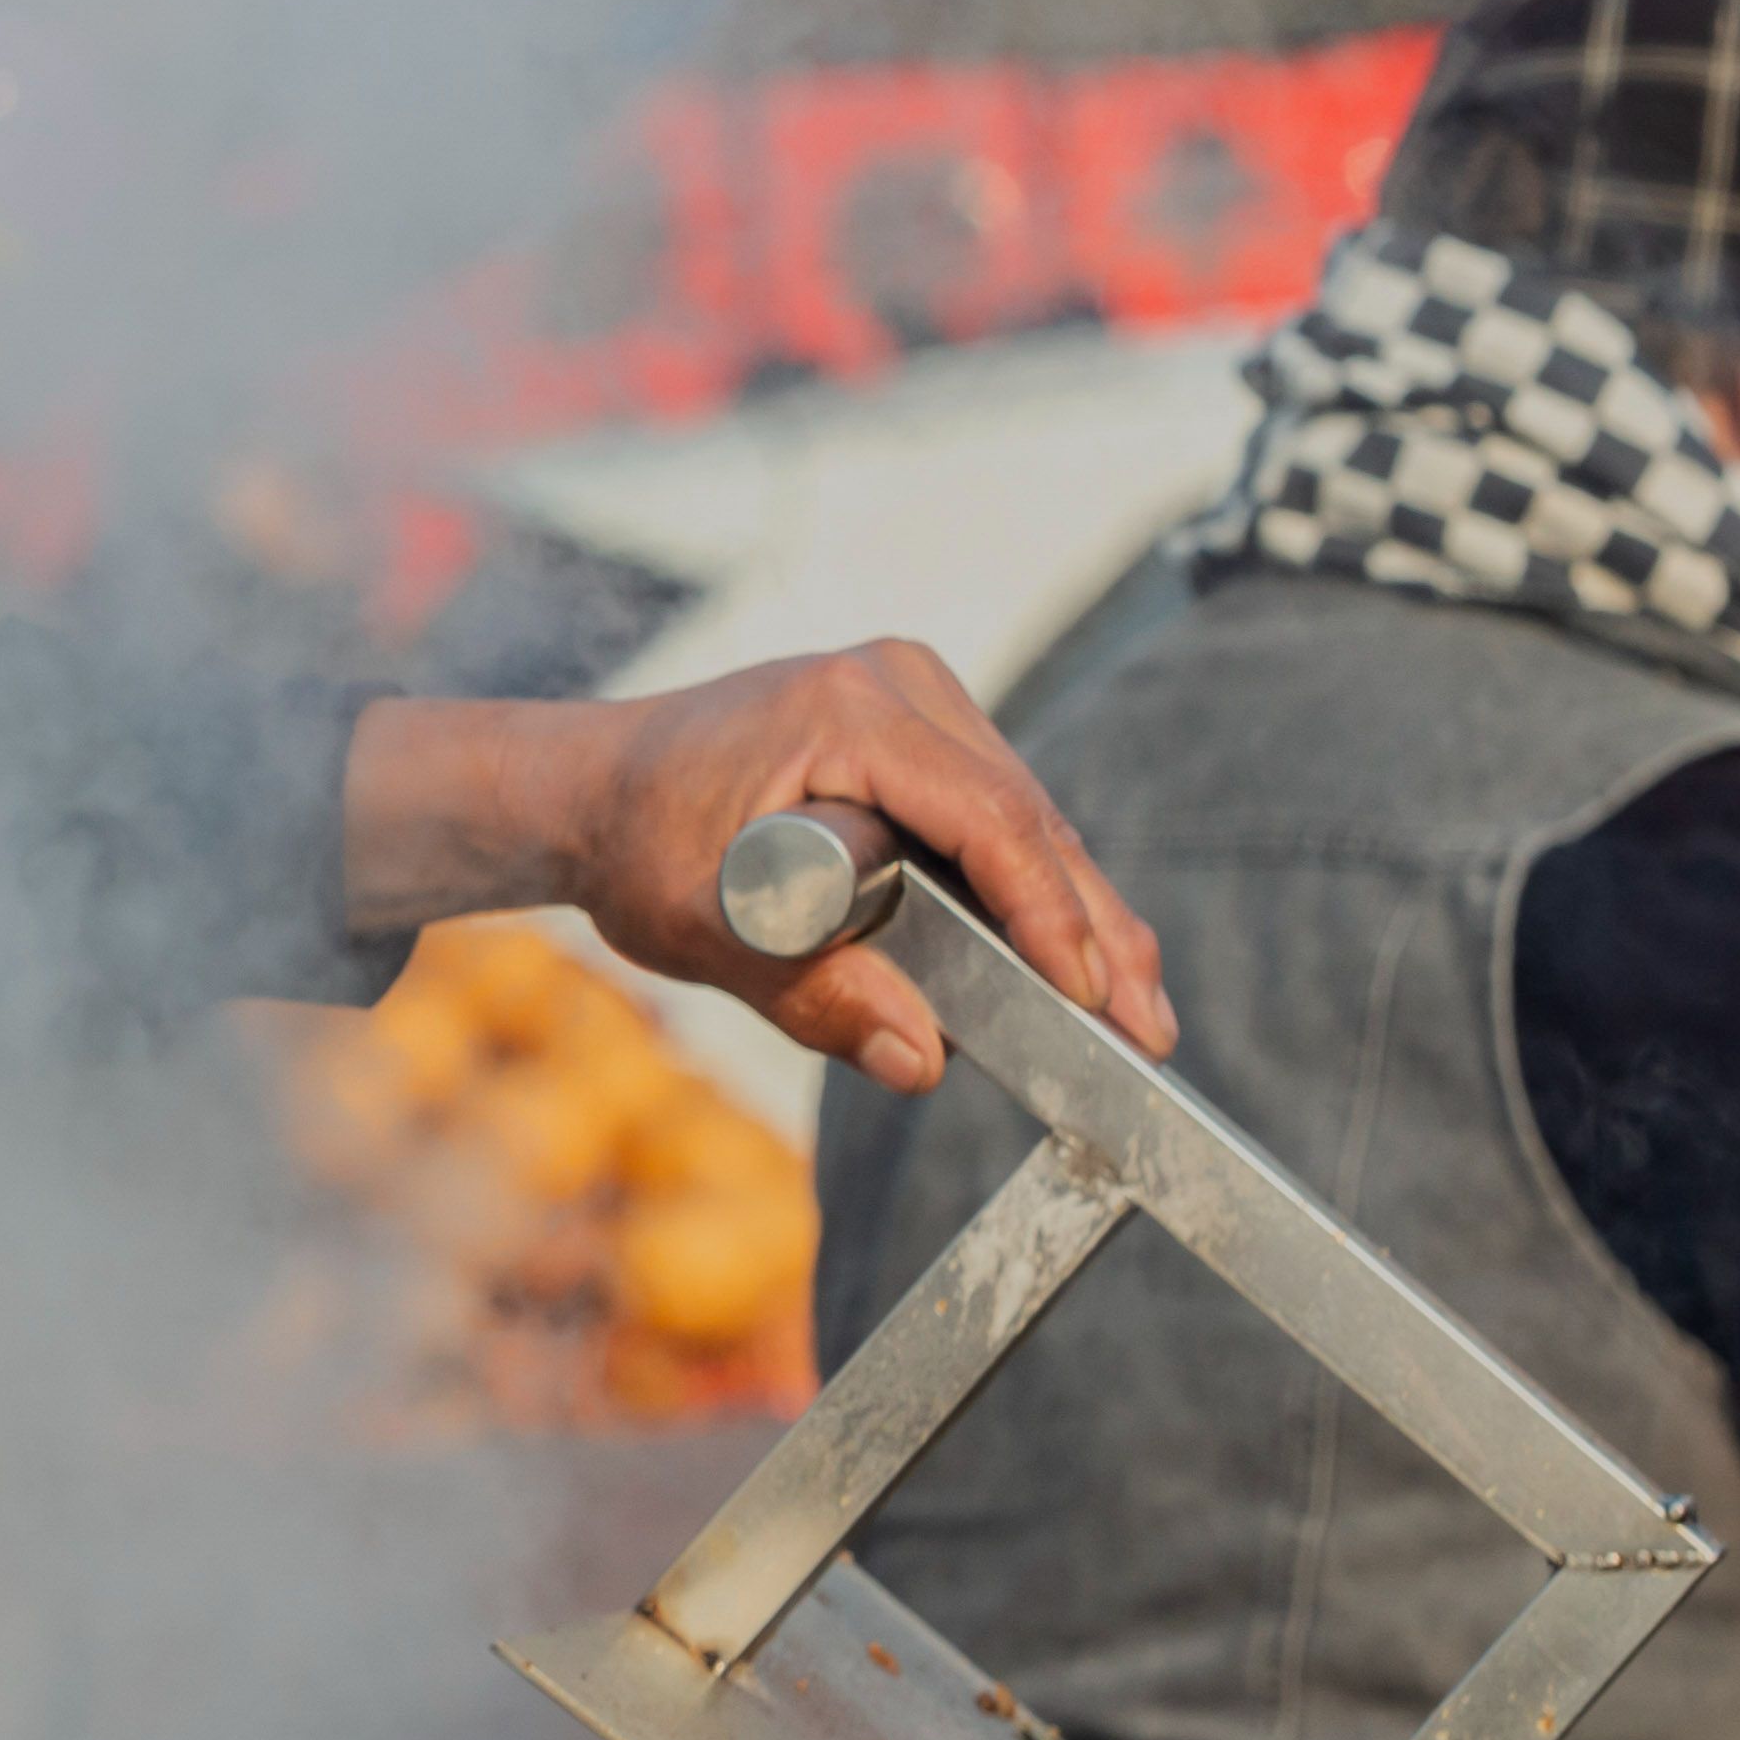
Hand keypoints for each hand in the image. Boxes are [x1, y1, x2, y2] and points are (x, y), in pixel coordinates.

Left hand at [335, 644, 1168, 1091]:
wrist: (592, 787)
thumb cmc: (638, 847)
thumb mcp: (708, 932)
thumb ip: (816, 995)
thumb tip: (922, 1057)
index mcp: (844, 710)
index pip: (985, 818)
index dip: (1048, 914)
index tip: (1092, 996)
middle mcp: (893, 682)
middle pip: (1027, 817)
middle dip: (1093, 930)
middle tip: (1148, 1029)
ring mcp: (913, 693)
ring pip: (1029, 817)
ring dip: (1082, 912)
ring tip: (1137, 1008)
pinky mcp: (921, 725)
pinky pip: (1001, 811)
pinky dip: (1040, 883)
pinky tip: (1084, 954)